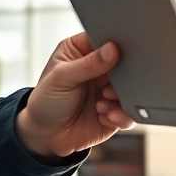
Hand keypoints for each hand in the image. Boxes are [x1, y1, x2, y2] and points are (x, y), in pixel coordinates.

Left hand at [15, 31, 134, 159]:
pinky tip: (103, 115)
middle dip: (122, 76)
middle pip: (124, 64)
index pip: (104, 40)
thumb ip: (87, 64)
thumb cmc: (45, 101)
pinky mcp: (114, 111)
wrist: (45, 136)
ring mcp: (108, 91)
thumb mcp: (61, 78)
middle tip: (109, 86)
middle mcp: (98, 70)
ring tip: (102, 103)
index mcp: (82, 52)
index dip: (114, 44)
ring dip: (120, 97)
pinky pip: (129, 112)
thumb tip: (111, 50)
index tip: (118, 53)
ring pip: (131, 89)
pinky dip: (120, 115)